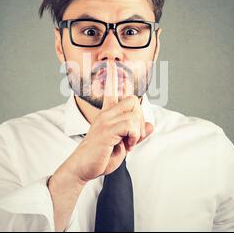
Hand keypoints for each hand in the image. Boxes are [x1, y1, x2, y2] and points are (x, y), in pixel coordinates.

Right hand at [65, 60, 153, 183]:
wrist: (82, 168)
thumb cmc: (100, 157)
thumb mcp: (123, 145)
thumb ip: (136, 134)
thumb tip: (150, 125)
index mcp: (106, 115)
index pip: (110, 91)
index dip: (113, 77)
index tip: (112, 64)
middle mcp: (105, 114)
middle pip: (132, 100)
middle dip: (139, 118)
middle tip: (133, 137)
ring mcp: (105, 121)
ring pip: (133, 113)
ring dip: (137, 131)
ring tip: (128, 143)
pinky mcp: (107, 130)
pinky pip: (130, 124)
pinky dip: (134, 135)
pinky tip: (126, 145)